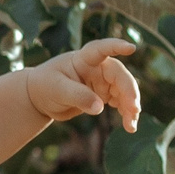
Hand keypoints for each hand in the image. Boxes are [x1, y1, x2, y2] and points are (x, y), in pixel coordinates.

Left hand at [23, 38, 140, 131]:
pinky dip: (126, 113)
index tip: (131, 48)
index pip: (101, 49)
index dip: (116, 47)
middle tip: (134, 109)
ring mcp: (102, 81)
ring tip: (131, 126)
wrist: (40, 98)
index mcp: (83, 59)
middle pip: (119, 76)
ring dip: (130, 106)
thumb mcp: (57, 90)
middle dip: (129, 91)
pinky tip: (129, 126)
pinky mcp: (103, 95)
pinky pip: (120, 102)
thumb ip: (78, 96)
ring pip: (123, 91)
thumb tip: (100, 108)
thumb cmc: (45, 85)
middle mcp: (97, 68)